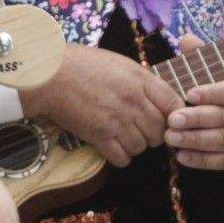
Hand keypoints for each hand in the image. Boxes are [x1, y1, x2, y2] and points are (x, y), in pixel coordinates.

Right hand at [21, 45, 180, 166]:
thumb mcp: (120, 64)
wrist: (47, 75)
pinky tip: (113, 147)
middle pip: (160, 130)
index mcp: (140, 80)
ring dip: (136, 146)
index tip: (169, 120)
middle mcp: (133, 102)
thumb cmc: (81, 65)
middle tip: (141, 130)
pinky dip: (120, 157)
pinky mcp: (99, 136)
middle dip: (154, 134)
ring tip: (123, 137)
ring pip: (142, 146)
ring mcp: (117, 120)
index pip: (174, 104)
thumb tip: (159, 98)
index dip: (175, 116)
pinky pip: (122, 158)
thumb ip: (142, 81)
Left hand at [165, 35, 223, 171]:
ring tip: (171, 138)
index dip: (214, 92)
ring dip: (195, 140)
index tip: (189, 93)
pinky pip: (223, 161)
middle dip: (197, 119)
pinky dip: (201, 159)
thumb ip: (206, 60)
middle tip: (172, 120)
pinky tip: (182, 156)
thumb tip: (186, 39)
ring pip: (223, 140)